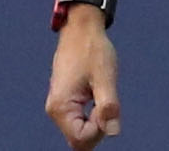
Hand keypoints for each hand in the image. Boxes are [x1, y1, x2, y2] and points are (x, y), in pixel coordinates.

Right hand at [46, 9, 121, 148]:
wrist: (81, 29)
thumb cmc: (92, 50)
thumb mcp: (105, 78)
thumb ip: (109, 107)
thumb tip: (112, 132)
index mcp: (61, 106)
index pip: (81, 139)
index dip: (99, 129)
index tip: (104, 106)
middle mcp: (55, 109)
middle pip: (79, 140)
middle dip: (97, 129)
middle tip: (103, 101)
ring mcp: (59, 106)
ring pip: (80, 132)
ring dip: (95, 122)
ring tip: (99, 95)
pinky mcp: (65, 102)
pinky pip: (79, 122)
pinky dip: (92, 117)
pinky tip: (96, 97)